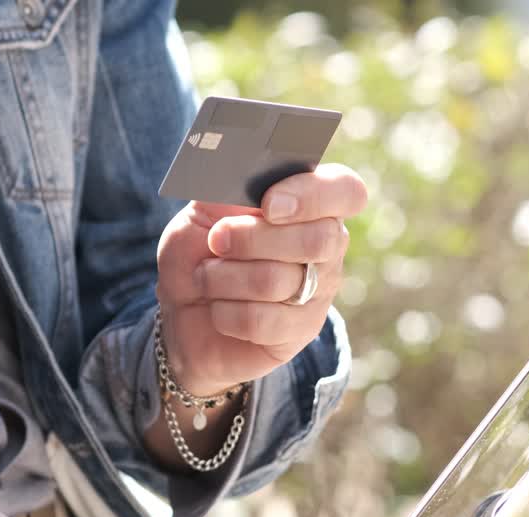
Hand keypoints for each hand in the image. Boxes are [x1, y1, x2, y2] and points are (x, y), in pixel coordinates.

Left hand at [156, 163, 367, 394]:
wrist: (183, 314)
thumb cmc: (199, 254)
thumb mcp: (202, 212)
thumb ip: (224, 190)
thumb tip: (238, 171)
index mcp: (311, 203)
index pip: (345, 190)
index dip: (313, 195)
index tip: (269, 204)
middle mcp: (326, 246)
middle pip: (318, 239)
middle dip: (252, 239)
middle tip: (216, 240)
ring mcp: (319, 292)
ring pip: (279, 281)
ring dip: (224, 278)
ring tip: (205, 277)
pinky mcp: (302, 332)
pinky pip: (263, 321)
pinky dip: (225, 313)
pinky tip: (217, 310)